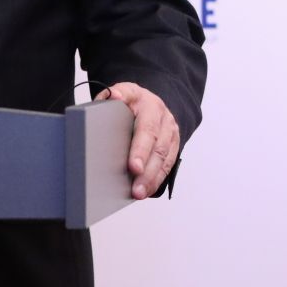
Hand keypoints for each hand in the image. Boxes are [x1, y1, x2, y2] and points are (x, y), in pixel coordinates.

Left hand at [96, 82, 178, 198]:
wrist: (148, 100)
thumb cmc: (128, 101)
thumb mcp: (119, 93)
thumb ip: (111, 97)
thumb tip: (113, 98)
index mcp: (146, 102)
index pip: (145, 127)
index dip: (139, 148)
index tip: (132, 166)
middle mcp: (162, 115)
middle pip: (156, 145)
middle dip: (146, 168)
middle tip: (135, 187)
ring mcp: (170, 129)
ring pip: (164, 156)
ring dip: (152, 177)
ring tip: (138, 193)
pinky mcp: (174, 142)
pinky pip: (168, 163)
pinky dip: (157, 179)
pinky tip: (146, 190)